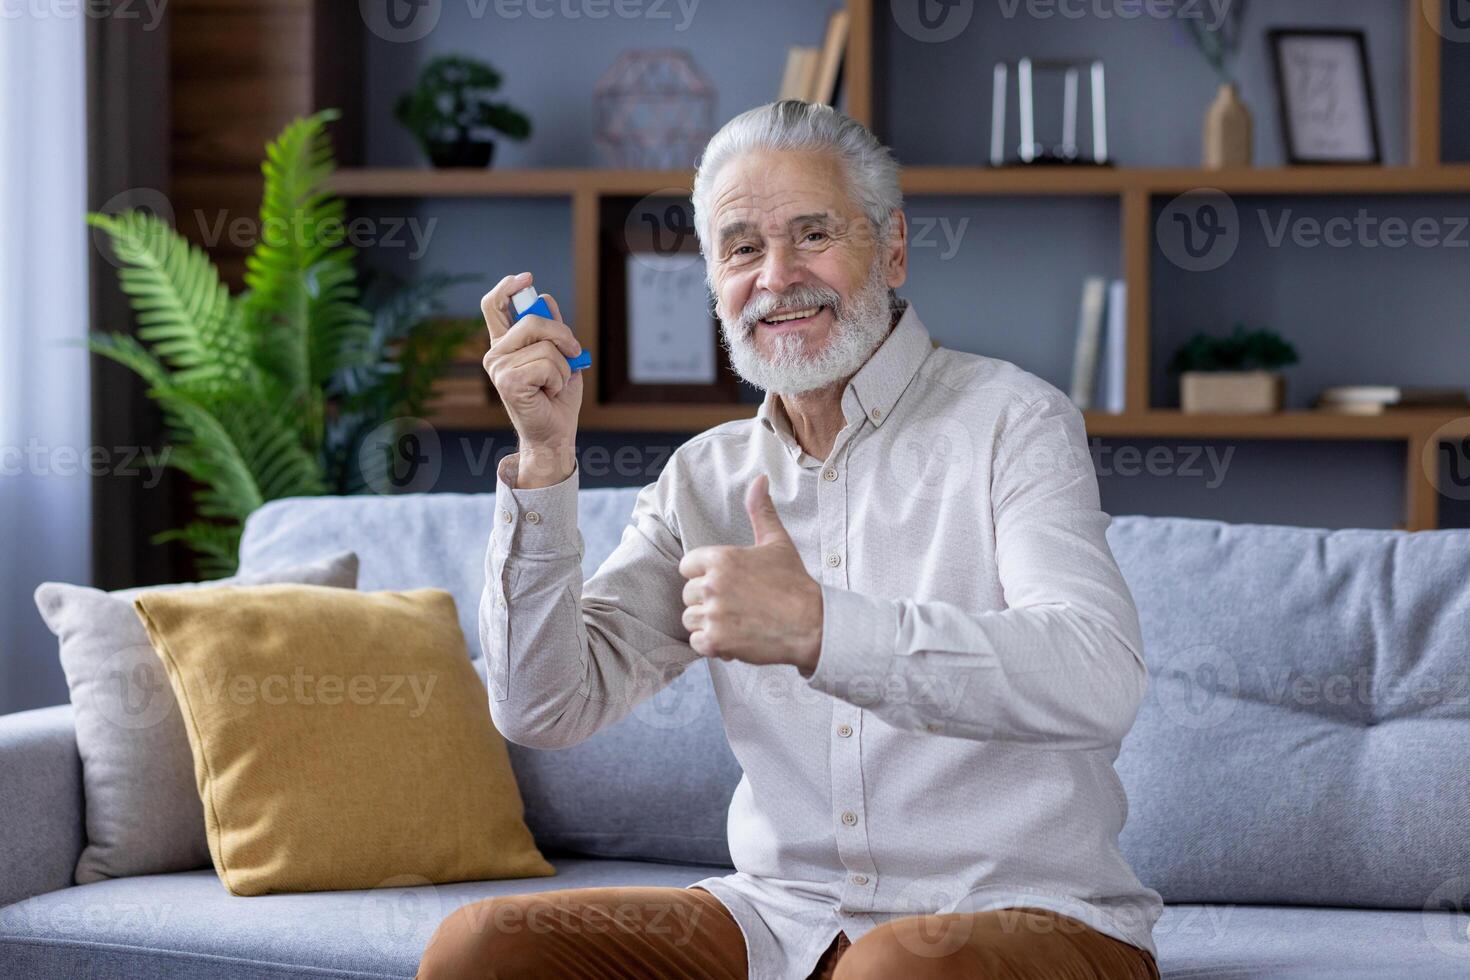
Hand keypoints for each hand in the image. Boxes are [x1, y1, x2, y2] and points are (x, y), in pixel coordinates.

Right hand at [480, 272, 582, 486]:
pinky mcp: (507, 381)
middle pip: (532, 319)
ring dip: (563, 365)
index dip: (507, 286)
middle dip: (562, 334)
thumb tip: (544, 298)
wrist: (556, 434)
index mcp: (505, 344)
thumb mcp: (561, 356)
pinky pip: (546, 363)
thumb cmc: (556, 398)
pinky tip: (549, 392)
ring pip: (545, 345)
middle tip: (574, 354)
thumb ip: (551, 329)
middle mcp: (496, 353)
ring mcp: (498, 367)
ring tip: (555, 383)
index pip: (493, 305)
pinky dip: (558, 378)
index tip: (526, 278)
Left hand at [677, 474, 822, 672]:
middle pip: (688, 593)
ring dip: (708, 623)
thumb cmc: (794, 583)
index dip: (704, 575)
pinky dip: (712, 645)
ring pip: (690, 619)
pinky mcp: (717, 641)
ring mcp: (714, 614)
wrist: (812, 623)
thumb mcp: (777, 542)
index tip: (726, 583)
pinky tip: (734, 638)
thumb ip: (761, 510)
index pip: (688, 566)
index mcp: (721, 558)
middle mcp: (712, 584)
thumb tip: (760, 480)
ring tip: (734, 621)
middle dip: (707, 601)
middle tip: (736, 605)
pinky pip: (697, 643)